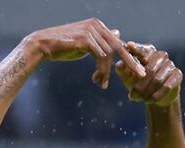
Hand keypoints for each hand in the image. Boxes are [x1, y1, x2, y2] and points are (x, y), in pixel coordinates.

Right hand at [26, 19, 145, 89]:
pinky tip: (98, 80)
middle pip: (119, 46)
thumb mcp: (86, 43)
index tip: (138, 69)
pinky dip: (101, 70)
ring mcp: (90, 31)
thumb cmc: (63, 46)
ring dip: (107, 72)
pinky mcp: (85, 39)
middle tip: (141, 75)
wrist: (43, 45)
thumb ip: (102, 40)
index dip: (128, 57)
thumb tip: (118, 33)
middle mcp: (96, 25)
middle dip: (131, 62)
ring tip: (102, 84)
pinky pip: (100, 57)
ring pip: (108, 55)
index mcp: (98, 26)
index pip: (118, 42)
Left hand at [114, 42, 182, 106]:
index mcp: (147, 52)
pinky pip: (167, 86)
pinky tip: (152, 100)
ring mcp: (170, 64)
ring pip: (158, 79)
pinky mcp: (178, 74)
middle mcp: (160, 55)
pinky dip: (158, 94)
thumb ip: (123, 71)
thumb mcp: (128, 78)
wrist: (155, 97)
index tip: (129, 46)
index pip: (141, 49)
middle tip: (132, 96)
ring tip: (141, 99)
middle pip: (150, 69)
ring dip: (148, 92)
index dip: (136, 48)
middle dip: (140, 86)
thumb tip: (120, 65)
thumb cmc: (139, 84)